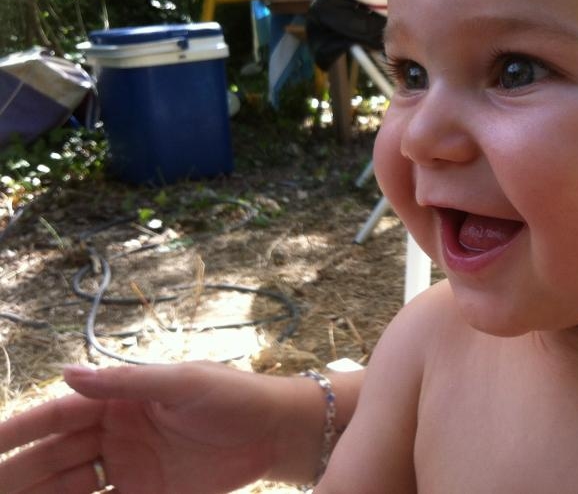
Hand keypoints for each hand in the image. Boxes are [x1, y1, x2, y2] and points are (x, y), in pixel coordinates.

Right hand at [0, 361, 319, 492]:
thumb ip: (127, 381)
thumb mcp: (182, 382)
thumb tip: (67, 371)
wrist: (276, 431)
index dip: (14, 433)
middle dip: (16, 475)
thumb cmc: (232, 394)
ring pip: (67, 490)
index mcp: (117, 400)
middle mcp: (114, 435)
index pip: (53, 417)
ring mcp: (128, 469)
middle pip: (52, 460)